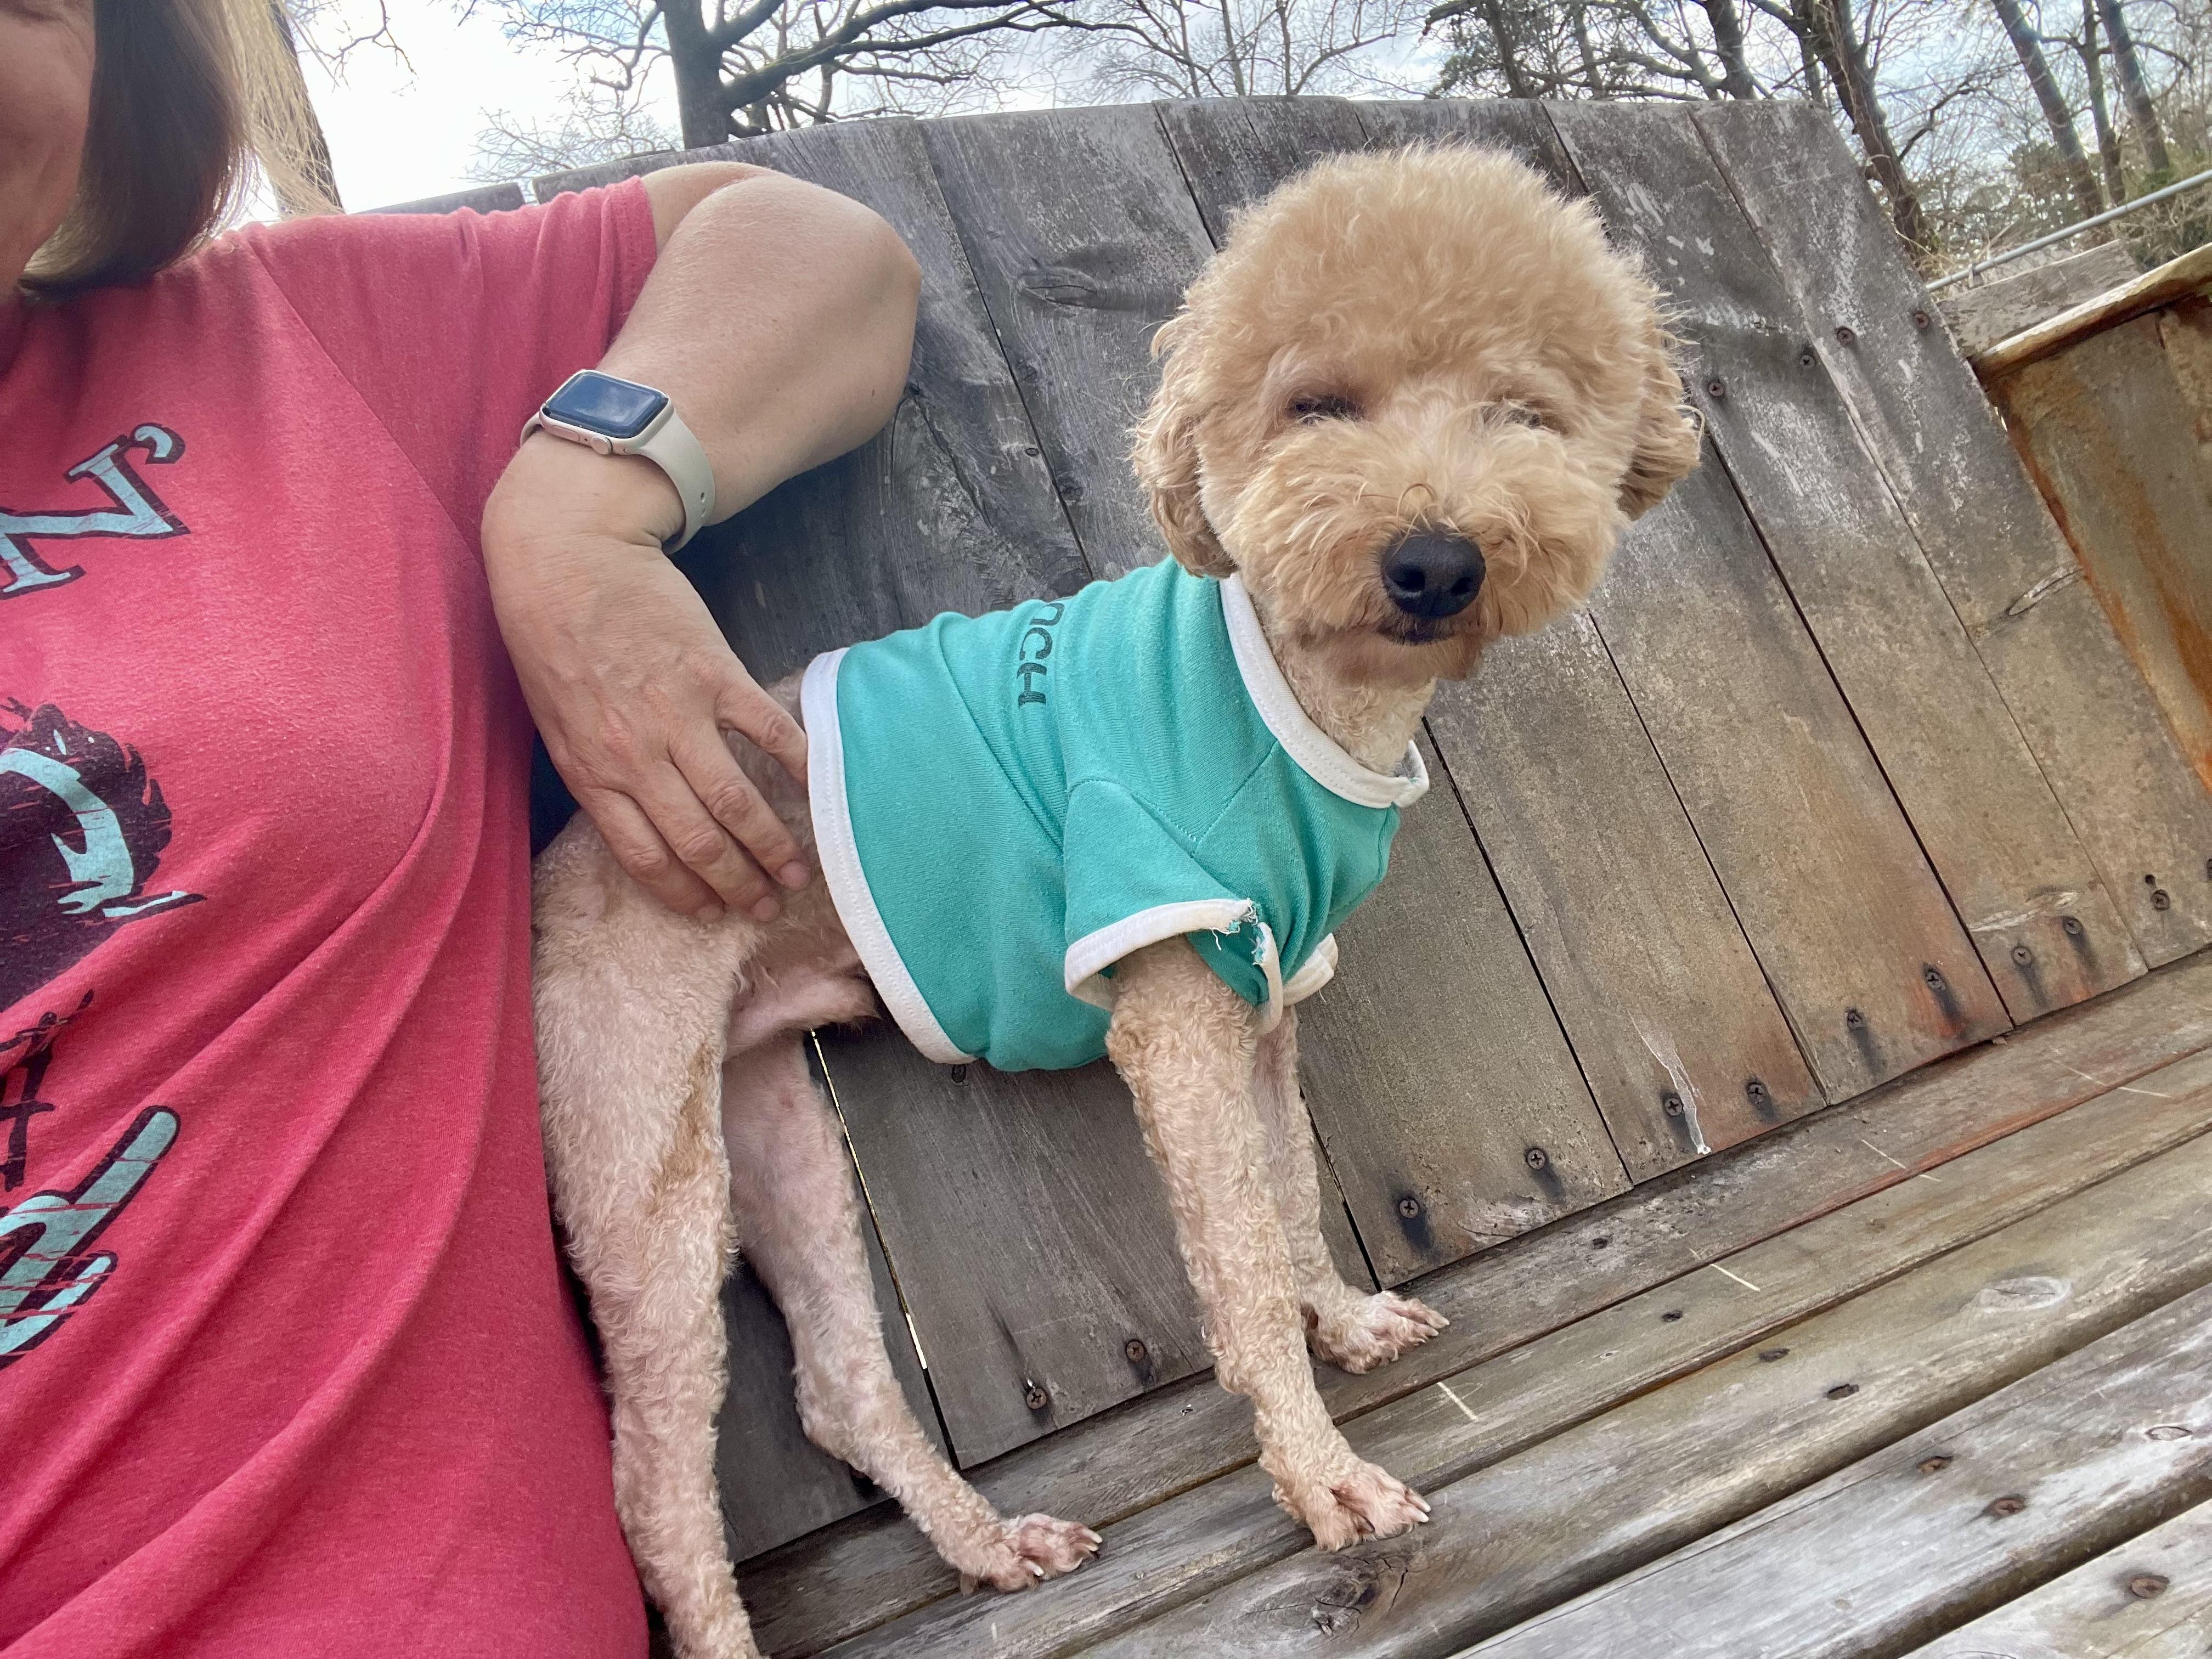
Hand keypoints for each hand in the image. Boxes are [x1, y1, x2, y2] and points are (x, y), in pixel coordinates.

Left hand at [482, 437, 809, 920]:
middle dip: (739, 886)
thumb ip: (595, 772)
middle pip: (699, 843)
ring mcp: (679, 715)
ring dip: (774, 845)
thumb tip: (641, 818)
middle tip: (768, 907)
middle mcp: (636, 756)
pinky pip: (767, 731)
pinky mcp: (715, 674)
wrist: (564, 557)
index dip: (686, 895)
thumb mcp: (553, 723)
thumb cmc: (549, 639)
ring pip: (736, 803)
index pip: (646, 858)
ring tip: (799, 871)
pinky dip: (799, 765)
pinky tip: (819, 789)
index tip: (713, 915)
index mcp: (591, 773)